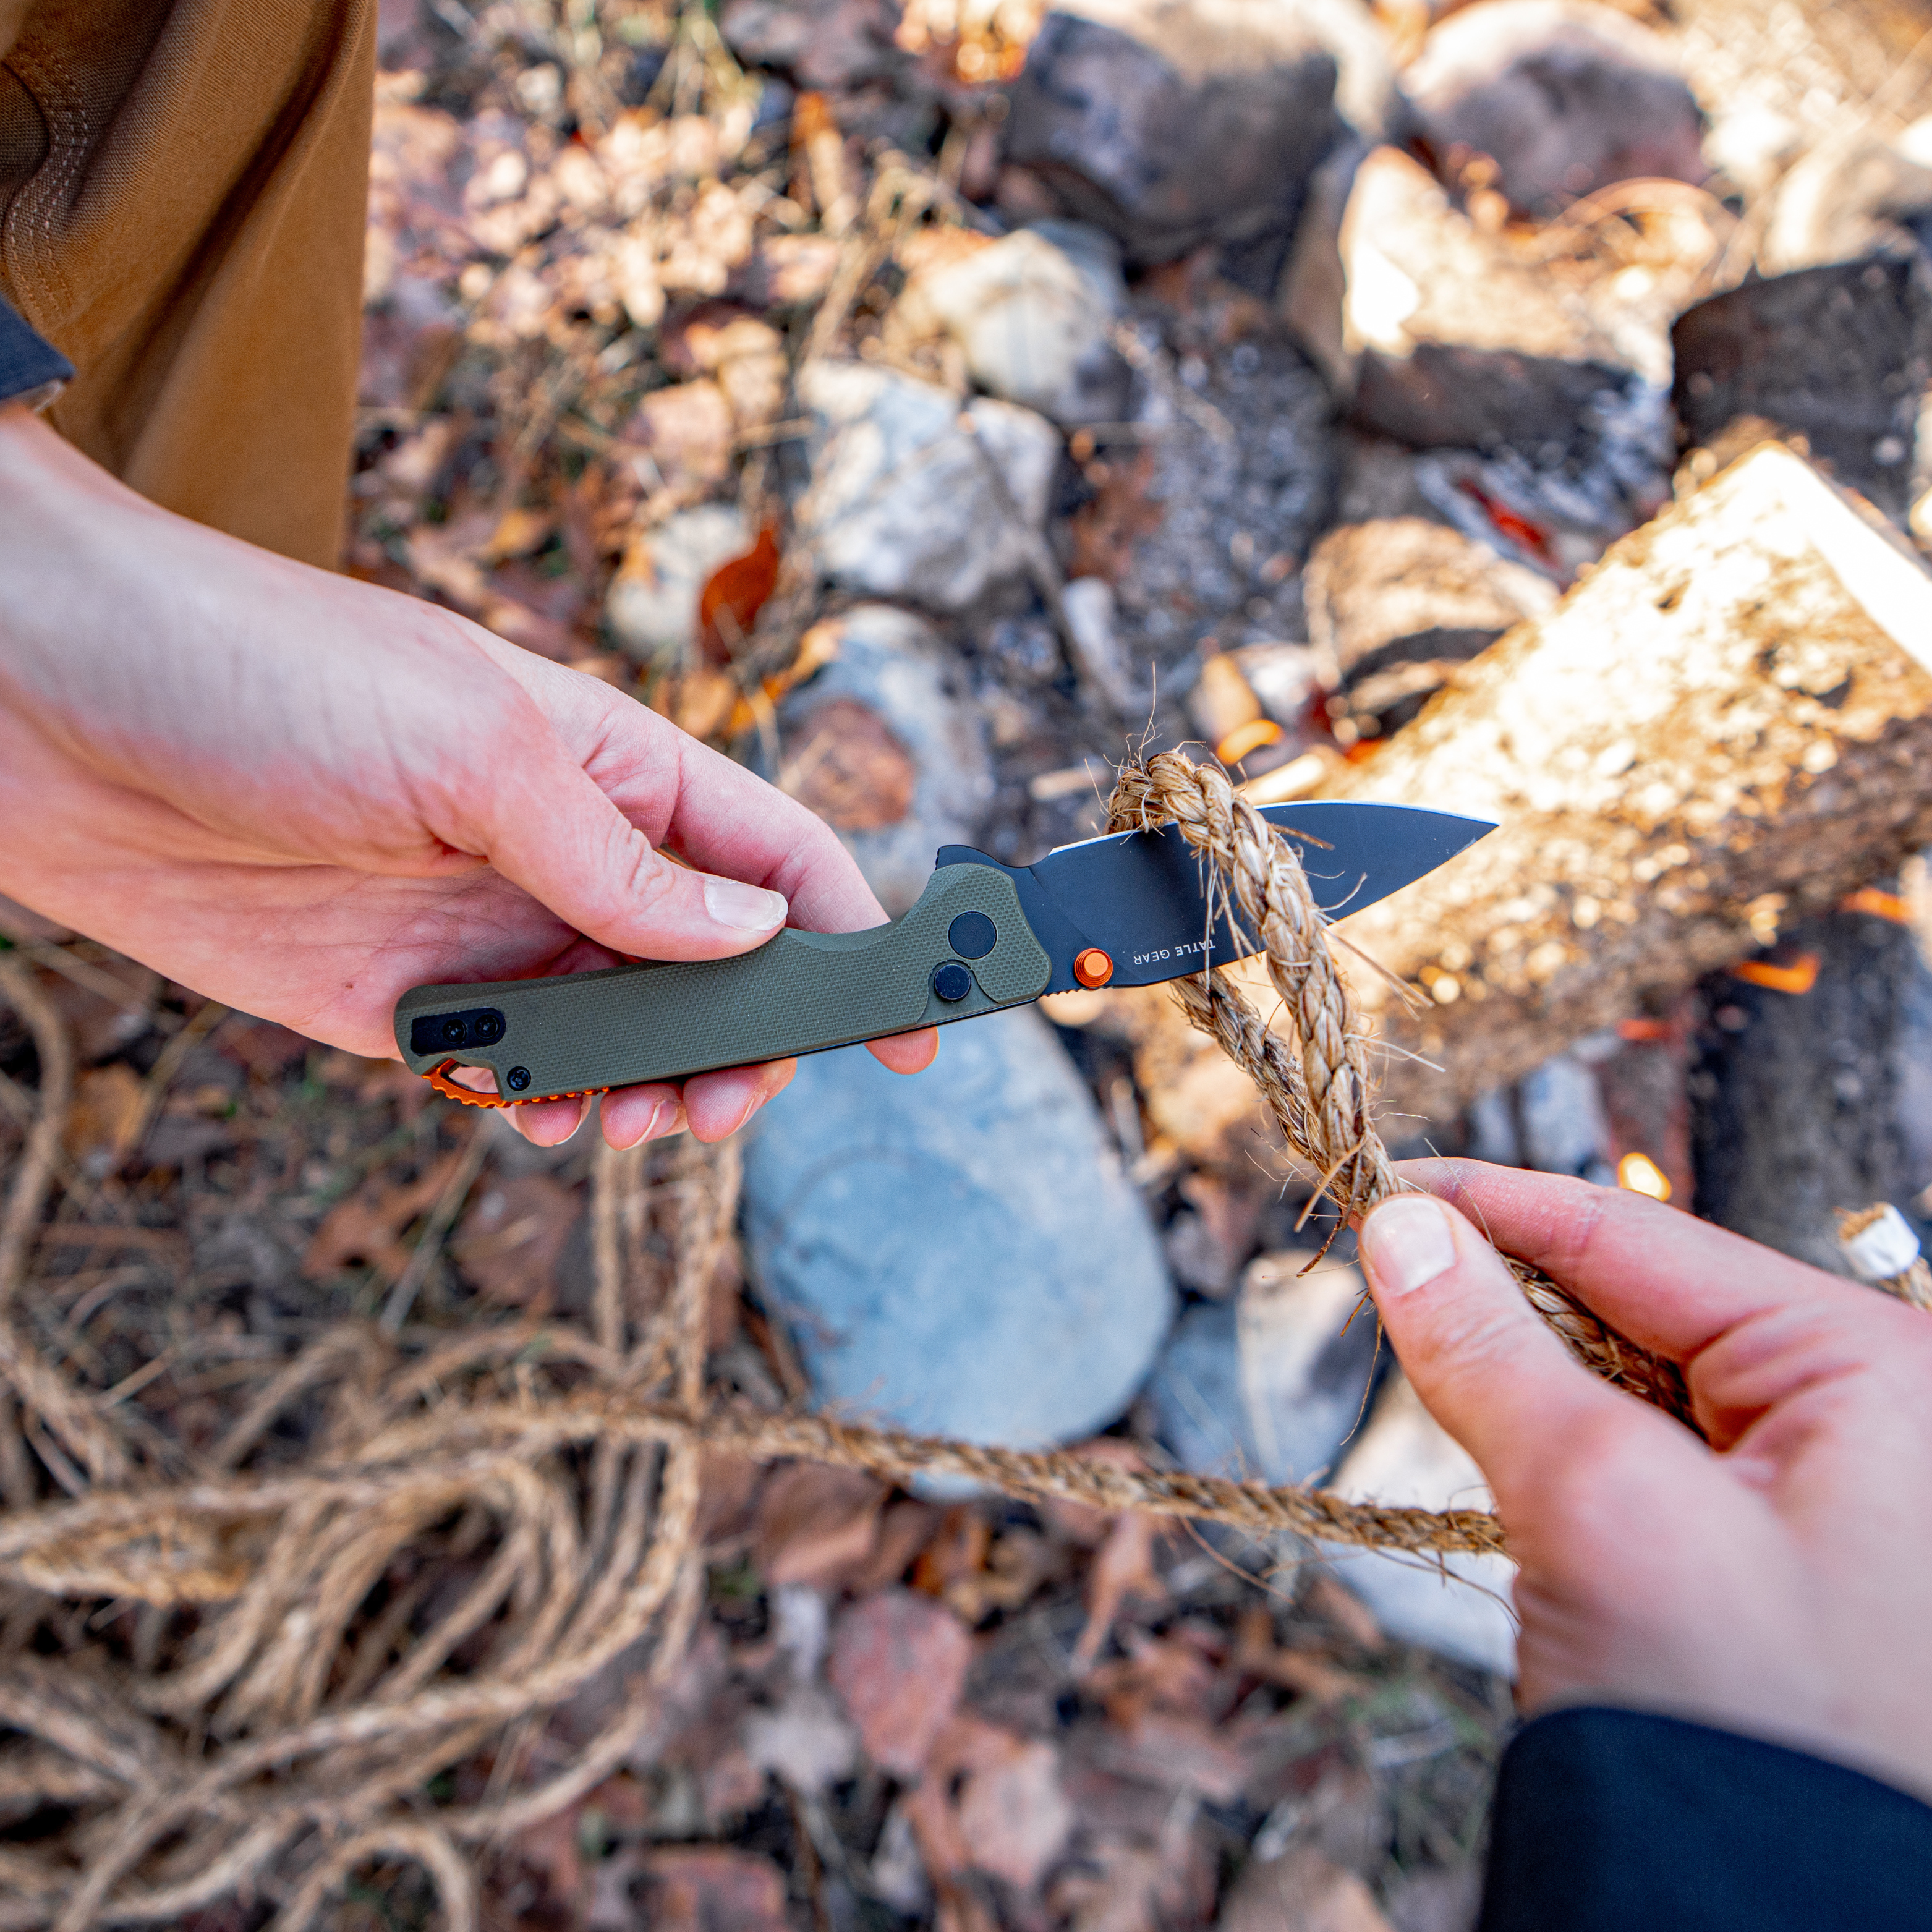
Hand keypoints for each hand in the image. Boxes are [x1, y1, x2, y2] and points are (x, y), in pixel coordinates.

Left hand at [0, 409, 935, 1147]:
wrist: (42, 703)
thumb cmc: (261, 671)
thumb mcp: (474, 747)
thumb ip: (619, 858)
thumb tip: (748, 943)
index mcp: (615, 765)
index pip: (779, 859)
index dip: (860, 939)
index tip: (914, 1033)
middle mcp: (565, 852)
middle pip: (717, 973)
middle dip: (744, 1049)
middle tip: (715, 1105)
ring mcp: (488, 930)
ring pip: (625, 1039)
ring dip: (654, 1094)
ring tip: (627, 1124)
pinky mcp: (399, 1001)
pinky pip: (514, 1072)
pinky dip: (548, 1108)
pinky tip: (538, 1119)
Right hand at [1356, 1160, 1931, 1801]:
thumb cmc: (1741, 1728)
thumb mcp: (1600, 1503)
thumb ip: (1490, 1348)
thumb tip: (1400, 1228)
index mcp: (1870, 1369)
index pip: (1637, 1236)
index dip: (1490, 1202)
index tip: (1376, 1185)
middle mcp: (1861, 1416)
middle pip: (1633, 1304)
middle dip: (1505, 1296)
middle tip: (1380, 1280)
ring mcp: (1818, 1493)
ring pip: (1625, 1384)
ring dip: (1525, 1381)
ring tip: (1442, 1384)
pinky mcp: (1762, 1558)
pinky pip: (1639, 1461)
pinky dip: (1555, 1450)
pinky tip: (1509, 1464)